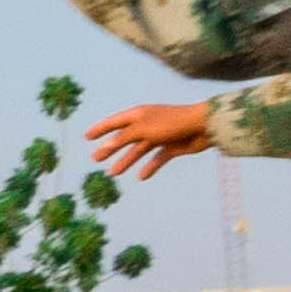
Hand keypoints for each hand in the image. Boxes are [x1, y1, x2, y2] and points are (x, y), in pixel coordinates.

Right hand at [88, 99, 217, 181]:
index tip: (87, 137)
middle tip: (96, 159)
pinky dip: (149, 167)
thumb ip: (123, 138)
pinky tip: (141, 177)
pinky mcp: (171, 147)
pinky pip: (156, 158)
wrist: (203, 126)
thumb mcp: (143, 130)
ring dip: (127, 160)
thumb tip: (106, 145)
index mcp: (139, 115)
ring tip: (114, 172)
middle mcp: (147, 124)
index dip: (100, 129)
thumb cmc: (171, 123)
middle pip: (125, 138)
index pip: (114, 122)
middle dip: (110, 148)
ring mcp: (159, 136)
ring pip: (139, 150)